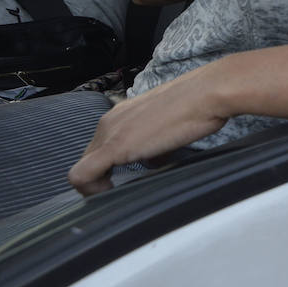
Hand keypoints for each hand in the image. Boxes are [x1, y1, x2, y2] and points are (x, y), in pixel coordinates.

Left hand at [68, 62, 230, 194]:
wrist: (206, 94)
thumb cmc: (197, 107)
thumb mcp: (169, 128)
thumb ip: (153, 145)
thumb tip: (152, 161)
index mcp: (122, 115)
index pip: (99, 148)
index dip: (107, 169)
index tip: (123, 179)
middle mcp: (110, 121)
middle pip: (88, 159)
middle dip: (100, 179)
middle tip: (120, 189)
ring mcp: (110, 133)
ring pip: (81, 169)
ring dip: (97, 185)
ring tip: (118, 191)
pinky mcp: (115, 146)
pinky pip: (82, 175)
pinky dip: (91, 191)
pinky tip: (113, 192)